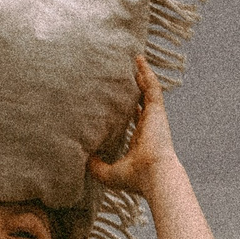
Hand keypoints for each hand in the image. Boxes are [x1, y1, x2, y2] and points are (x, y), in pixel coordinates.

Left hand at [87, 56, 178, 198]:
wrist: (154, 175)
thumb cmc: (135, 179)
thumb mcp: (108, 173)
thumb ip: (95, 166)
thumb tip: (82, 157)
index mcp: (140, 140)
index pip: (134, 119)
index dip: (128, 108)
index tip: (119, 99)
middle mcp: (148, 126)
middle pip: (141, 102)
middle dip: (135, 89)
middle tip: (126, 74)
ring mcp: (154, 117)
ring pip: (147, 91)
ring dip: (141, 76)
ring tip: (134, 60)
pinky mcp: (157, 110)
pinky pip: (152, 86)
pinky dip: (146, 73)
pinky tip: (139, 59)